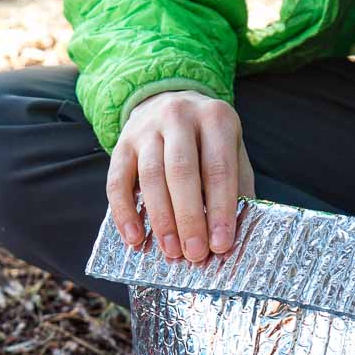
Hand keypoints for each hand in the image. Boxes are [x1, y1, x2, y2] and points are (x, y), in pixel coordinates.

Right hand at [107, 90, 255, 260]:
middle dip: (189, 218)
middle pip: (182, 172)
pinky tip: (134, 238)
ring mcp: (146, 129)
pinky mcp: (122, 143)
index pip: (219, 168)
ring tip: (170, 251)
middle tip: (195, 253)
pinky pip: (117, 181)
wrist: (169, 101)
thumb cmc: (207, 139)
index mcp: (216, 118)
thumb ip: (237, 187)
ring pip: (151, 177)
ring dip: (161, 220)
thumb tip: (236, 236)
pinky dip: (124, 213)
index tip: (221, 244)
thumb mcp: (232, 150)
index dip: (220, 209)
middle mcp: (179, 117)